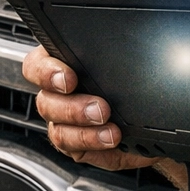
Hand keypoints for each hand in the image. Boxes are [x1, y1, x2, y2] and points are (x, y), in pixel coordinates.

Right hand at [22, 45, 154, 170]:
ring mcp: (65, 124)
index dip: (45, 72)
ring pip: (58, 131)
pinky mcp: (77, 147)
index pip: (36, 65)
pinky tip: (112, 140)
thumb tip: (126, 39)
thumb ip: (112, 49)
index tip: (69, 78)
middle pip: (46, 102)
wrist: (153, 115)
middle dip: (72, 107)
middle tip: (100, 107)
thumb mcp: (123, 57)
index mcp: (62, 65)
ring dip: (85, 132)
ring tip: (111, 129)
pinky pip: (76, 151)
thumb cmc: (134, 79)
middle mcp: (58, 95)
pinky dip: (95, 146)